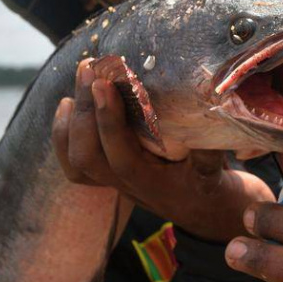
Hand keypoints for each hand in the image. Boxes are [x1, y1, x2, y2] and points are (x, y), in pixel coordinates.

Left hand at [52, 59, 274, 241]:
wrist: (209, 214)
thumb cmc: (215, 188)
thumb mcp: (218, 172)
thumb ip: (209, 153)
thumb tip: (207, 120)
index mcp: (153, 184)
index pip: (119, 154)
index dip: (108, 119)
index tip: (105, 83)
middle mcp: (127, 186)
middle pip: (89, 155)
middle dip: (85, 110)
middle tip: (90, 67)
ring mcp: (114, 183)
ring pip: (76, 161)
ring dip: (71, 120)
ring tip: (79, 81)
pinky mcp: (110, 176)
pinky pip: (75, 164)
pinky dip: (64, 135)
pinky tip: (67, 106)